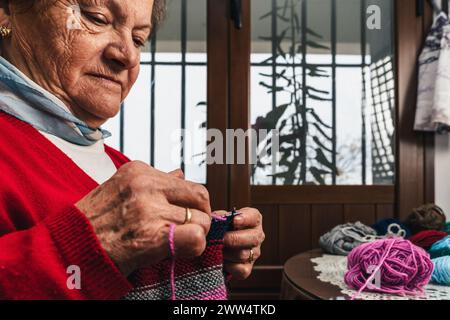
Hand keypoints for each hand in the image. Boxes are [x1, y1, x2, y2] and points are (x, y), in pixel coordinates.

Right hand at [75, 162, 211, 275]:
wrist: (68, 249)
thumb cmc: (95, 221)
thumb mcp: (120, 189)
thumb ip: (154, 182)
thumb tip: (180, 173)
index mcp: (139, 171)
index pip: (187, 182)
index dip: (190, 202)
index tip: (183, 216)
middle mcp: (146, 185)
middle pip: (200, 196)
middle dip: (201, 215)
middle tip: (190, 229)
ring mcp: (149, 210)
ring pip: (201, 219)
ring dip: (196, 234)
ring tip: (177, 242)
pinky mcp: (152, 236)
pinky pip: (195, 237)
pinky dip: (195, 246)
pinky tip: (180, 251)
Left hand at [217, 208, 264, 279]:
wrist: (217, 247)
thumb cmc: (220, 228)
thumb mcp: (220, 219)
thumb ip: (219, 217)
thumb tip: (215, 220)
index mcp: (253, 220)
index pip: (253, 217)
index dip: (245, 218)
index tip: (234, 220)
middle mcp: (257, 236)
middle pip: (252, 238)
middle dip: (234, 238)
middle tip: (221, 239)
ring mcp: (254, 253)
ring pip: (243, 254)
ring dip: (227, 253)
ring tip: (215, 249)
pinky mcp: (247, 269)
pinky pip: (241, 270)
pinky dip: (229, 266)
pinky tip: (221, 261)